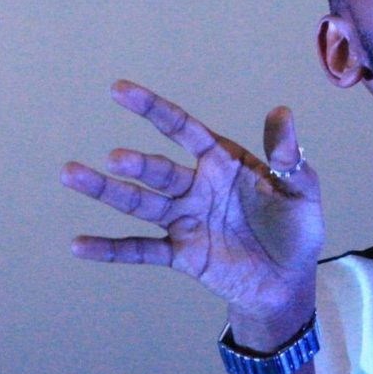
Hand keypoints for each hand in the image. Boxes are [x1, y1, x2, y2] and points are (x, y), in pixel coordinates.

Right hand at [64, 80, 321, 338]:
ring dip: (107, 192)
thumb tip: (281, 112)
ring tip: (72, 174)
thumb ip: (286, 156)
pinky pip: (140, 249)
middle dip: (135, 165)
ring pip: (140, 203)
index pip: (183, 130)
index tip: (120, 90)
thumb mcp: (301, 190)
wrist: (289, 283)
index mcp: (221, 162)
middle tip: (114, 159)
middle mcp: (196, 187)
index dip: (153, 109)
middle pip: (157, 170)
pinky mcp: (181, 254)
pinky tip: (78, 245)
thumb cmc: (297, 230)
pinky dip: (109, 249)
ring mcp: (185, 220)